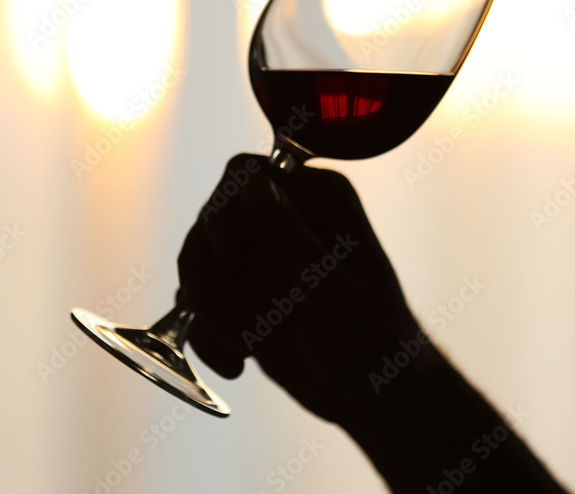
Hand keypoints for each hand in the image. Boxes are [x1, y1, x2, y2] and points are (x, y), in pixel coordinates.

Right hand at [177, 154, 431, 424]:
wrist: (373, 399)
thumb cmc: (373, 341)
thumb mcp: (332, 293)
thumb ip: (290, 238)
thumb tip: (251, 184)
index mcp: (319, 199)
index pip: (247, 176)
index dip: (225, 210)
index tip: (226, 256)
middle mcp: (286, 217)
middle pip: (212, 220)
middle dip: (208, 270)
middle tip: (208, 309)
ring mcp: (260, 256)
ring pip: (200, 263)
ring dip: (210, 310)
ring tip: (242, 349)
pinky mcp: (241, 293)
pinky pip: (200, 302)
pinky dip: (207, 335)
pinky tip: (236, 365)